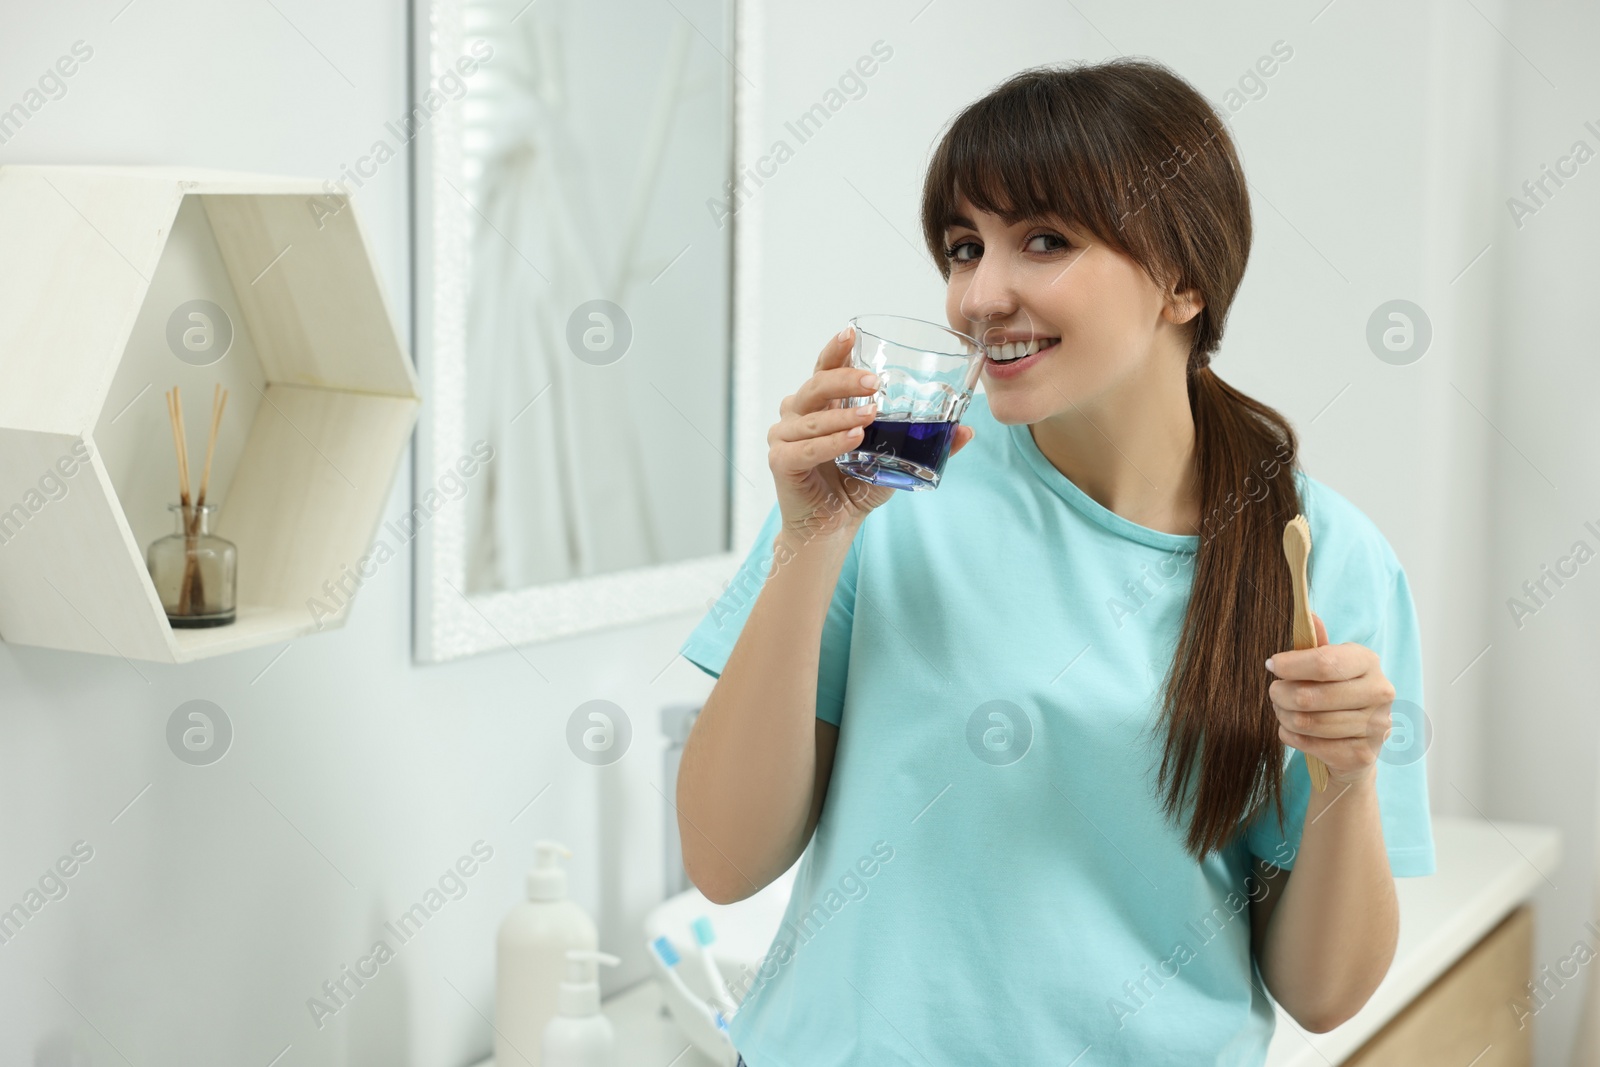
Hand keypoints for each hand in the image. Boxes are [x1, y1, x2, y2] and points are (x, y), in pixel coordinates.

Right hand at [768, 325, 973, 542]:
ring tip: (870, 416)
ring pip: (812, 418)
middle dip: (845, 379)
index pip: (824, 368)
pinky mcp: (781, 462)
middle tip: (875, 384)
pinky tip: (852, 440)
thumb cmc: (856, 485)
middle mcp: (798, 414)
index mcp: (822, 404)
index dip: (836, 350)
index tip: (851, 332)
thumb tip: (967, 431)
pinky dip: (829, 444)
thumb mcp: (895, 459)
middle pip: (815, 385)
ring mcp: (785, 437)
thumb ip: (926, 443)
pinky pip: (805, 449)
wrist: (832, 525)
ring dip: (842, 415)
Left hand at [1265, 613, 1395, 786]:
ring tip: (1283, 711)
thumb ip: (1314, 644)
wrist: (1354, 743)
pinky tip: (1292, 731)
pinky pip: (1311, 745)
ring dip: (1284, 717)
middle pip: (1309, 696)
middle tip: (1274, 693)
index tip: (1271, 665)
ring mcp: (1376, 726)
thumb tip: (1309, 615)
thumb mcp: (1325, 664)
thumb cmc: (1334, 693)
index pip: (1324, 662)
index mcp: (1368, 661)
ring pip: (1307, 722)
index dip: (1290, 665)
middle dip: (1280, 695)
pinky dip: (1291, 737)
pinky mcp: (1364, 754)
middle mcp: (1380, 692)